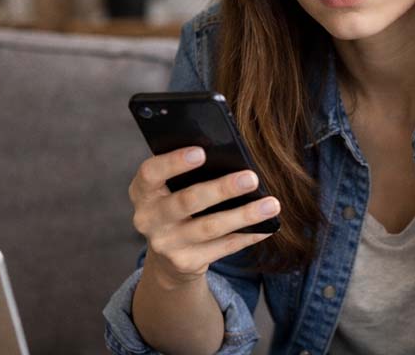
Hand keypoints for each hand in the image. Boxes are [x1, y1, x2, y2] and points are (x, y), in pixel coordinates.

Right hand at [127, 146, 279, 288]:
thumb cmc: (178, 203)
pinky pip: (223, 247)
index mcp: (143, 192)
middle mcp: (148, 219)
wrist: (168, 255)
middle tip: (252, 178)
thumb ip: (189, 173)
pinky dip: (248, 236)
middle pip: (187, 201)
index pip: (150, 173)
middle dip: (222, 189)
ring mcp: (166, 244)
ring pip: (210, 228)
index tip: (202, 152)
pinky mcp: (185, 263)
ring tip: (272, 204)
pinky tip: (267, 226)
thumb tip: (232, 156)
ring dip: (244, 215)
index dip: (173, 162)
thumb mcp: (171, 188)